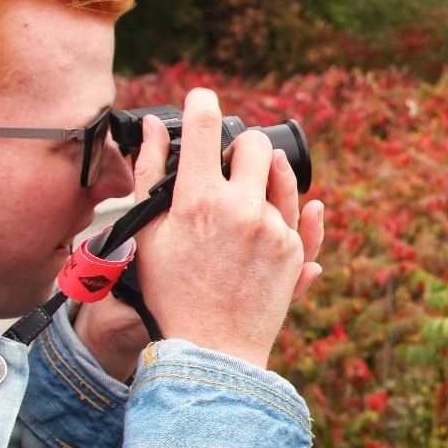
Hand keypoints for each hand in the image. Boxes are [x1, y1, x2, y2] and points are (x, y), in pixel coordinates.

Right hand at [124, 88, 324, 369]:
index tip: (201, 100)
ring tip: (246, 190)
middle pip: (252, 144)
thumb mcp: (148, 234)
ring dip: (264, 174)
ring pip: (279, 175)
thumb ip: (150, 175)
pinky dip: (286, 206)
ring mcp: (273, 228)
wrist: (213, 347)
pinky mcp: (294, 249)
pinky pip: (299, 212)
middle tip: (227, 162)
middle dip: (239, 146)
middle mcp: (241, 208)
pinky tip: (272, 209)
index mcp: (198, 200)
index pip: (203, 126)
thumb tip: (154, 129)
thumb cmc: (172, 292)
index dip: (201, 103)